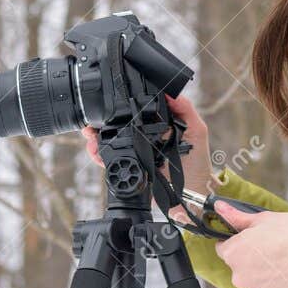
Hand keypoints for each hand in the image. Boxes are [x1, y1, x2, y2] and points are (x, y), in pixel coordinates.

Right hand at [83, 92, 211, 196]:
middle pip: (118, 126)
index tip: (110, 99)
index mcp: (157, 126)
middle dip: (101, 122)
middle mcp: (144, 139)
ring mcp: (136, 154)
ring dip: (97, 138)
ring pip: (110, 143)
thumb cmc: (197, 163)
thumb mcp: (197, 132)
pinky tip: (95, 151)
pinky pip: (111, 162)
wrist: (193, 195)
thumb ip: (186, 110)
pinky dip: (100, 157)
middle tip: (91, 121)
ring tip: (89, 134)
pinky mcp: (131, 170)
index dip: (122, 106)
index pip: (137, 112)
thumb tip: (171, 92)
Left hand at [212, 201, 287, 287]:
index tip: (252, 236)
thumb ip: (238, 217)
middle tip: (272, 244)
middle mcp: (240, 277)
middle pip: (239, 265)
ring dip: (264, 270)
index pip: (224, 248)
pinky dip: (277, 281)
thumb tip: (219, 208)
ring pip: (255, 278)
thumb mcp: (263, 219)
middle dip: (251, 256)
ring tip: (285, 258)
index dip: (238, 240)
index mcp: (233, 254)